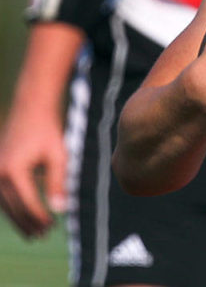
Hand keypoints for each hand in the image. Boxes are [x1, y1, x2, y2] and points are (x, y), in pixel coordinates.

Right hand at [0, 105, 66, 237]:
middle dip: (28, 223)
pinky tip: (24, 215)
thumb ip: (58, 183)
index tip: (52, 227)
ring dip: (19, 219)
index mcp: (14, 172)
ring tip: (34, 232)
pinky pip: (2, 196)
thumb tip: (60, 209)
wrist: (30, 109)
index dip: (40, 218)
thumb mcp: (59, 156)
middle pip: (13, 208)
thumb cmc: (48, 132)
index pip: (27, 203)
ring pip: (5, 204)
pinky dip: (13, 207)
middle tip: (43, 235)